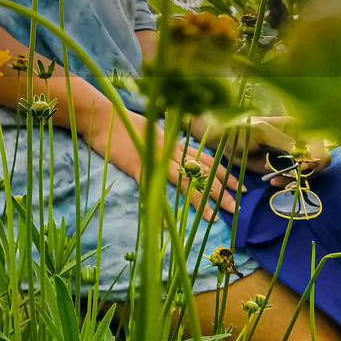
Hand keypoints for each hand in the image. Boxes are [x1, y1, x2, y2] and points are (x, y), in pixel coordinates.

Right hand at [82, 103, 244, 222]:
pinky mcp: (137, 167)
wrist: (101, 116)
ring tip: (214, 216)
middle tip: (236, 206)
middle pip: (201, 171)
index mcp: (173, 142)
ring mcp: (154, 158)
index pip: (205, 159)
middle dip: (221, 190)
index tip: (239, 187)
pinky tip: (168, 225)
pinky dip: (161, 207)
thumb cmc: (122, 122)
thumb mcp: (150, 130)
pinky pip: (153, 189)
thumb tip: (175, 153)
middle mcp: (169, 150)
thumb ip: (164, 142)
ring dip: (200, 200)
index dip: (224, 174)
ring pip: (185, 181)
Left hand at [231, 117, 332, 179]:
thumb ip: (283, 142)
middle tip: (292, 175)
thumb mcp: (262, 131)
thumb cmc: (240, 127)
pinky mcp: (279, 168)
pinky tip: (274, 182)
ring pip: (306, 173)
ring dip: (294, 179)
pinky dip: (285, 183)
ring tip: (276, 180)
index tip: (302, 166)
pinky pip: (291, 180)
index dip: (315, 158)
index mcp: (297, 127)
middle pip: (318, 161)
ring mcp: (289, 157)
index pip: (318, 145)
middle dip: (307, 171)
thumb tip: (304, 155)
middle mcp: (297, 142)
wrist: (221, 138)